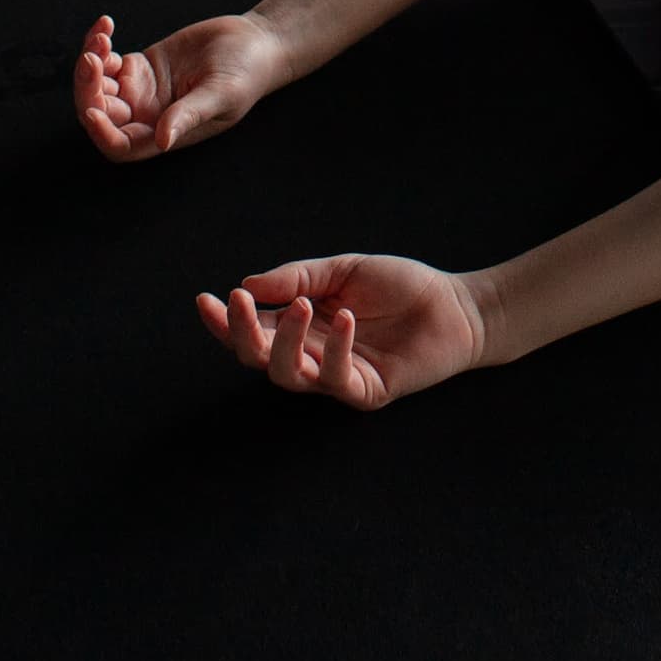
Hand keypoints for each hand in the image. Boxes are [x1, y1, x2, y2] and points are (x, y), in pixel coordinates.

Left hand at [73, 11, 293, 161]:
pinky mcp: (140, 66)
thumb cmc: (247, 73)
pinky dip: (99, 44)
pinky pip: (106, 61)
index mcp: (164, 132)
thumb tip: (163, 141)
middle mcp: (147, 115)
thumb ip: (190, 115)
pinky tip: (106, 26)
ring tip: (100, 37)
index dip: (102, 132)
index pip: (121, 145)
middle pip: (101, 113)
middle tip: (92, 57)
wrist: (256, 41)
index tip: (93, 108)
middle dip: (89, 88)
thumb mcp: (222, 94)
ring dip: (90, 63)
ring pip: (98, 86)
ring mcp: (140, 90)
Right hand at [197, 253, 486, 408]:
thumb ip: (298, 277)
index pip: (252, 331)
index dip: (225, 322)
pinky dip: (335, 349)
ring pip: (290, 374)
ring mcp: (337, 377)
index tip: (205, 299)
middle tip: (239, 303)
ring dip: (286, 341)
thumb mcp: (344, 269)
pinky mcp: (366, 391)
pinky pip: (338, 378)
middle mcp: (312, 357)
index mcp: (301, 328)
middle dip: (243, 333)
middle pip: (260, 359)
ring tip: (301, 305)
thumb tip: (247, 285)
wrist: (455, 305)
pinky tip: (342, 319)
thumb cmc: (399, 287)